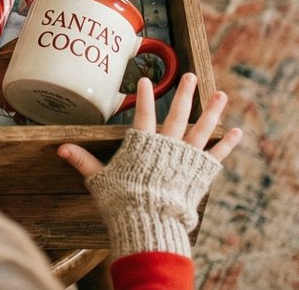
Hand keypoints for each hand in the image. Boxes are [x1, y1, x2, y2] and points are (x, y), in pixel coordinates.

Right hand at [55, 73, 242, 258]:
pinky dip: (227, 143)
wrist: (150, 222)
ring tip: (221, 94)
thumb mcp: (100, 181)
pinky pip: (217, 154)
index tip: (145, 81)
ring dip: (212, 110)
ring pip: (202, 129)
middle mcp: (167, 147)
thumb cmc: (122, 203)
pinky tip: (237, 131)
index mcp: (143, 146)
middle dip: (184, 94)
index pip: (142, 114)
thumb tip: (61, 148)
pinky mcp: (201, 173)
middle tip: (190, 76)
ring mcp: (187, 158)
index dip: (143, 96)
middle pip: (177, 115)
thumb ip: (84, 162)